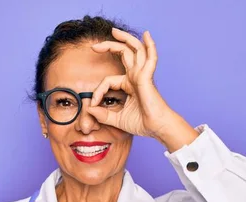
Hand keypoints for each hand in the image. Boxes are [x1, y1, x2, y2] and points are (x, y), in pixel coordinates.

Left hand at [87, 28, 198, 148]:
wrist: (156, 128)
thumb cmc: (142, 123)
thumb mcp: (117, 119)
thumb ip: (103, 115)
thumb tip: (89, 110)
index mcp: (129, 84)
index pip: (108, 81)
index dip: (97, 92)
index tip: (92, 105)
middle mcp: (135, 77)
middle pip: (123, 54)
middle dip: (108, 47)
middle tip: (94, 46)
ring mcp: (142, 75)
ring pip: (134, 50)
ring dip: (125, 39)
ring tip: (114, 31)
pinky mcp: (147, 77)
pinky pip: (150, 58)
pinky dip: (150, 46)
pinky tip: (147, 35)